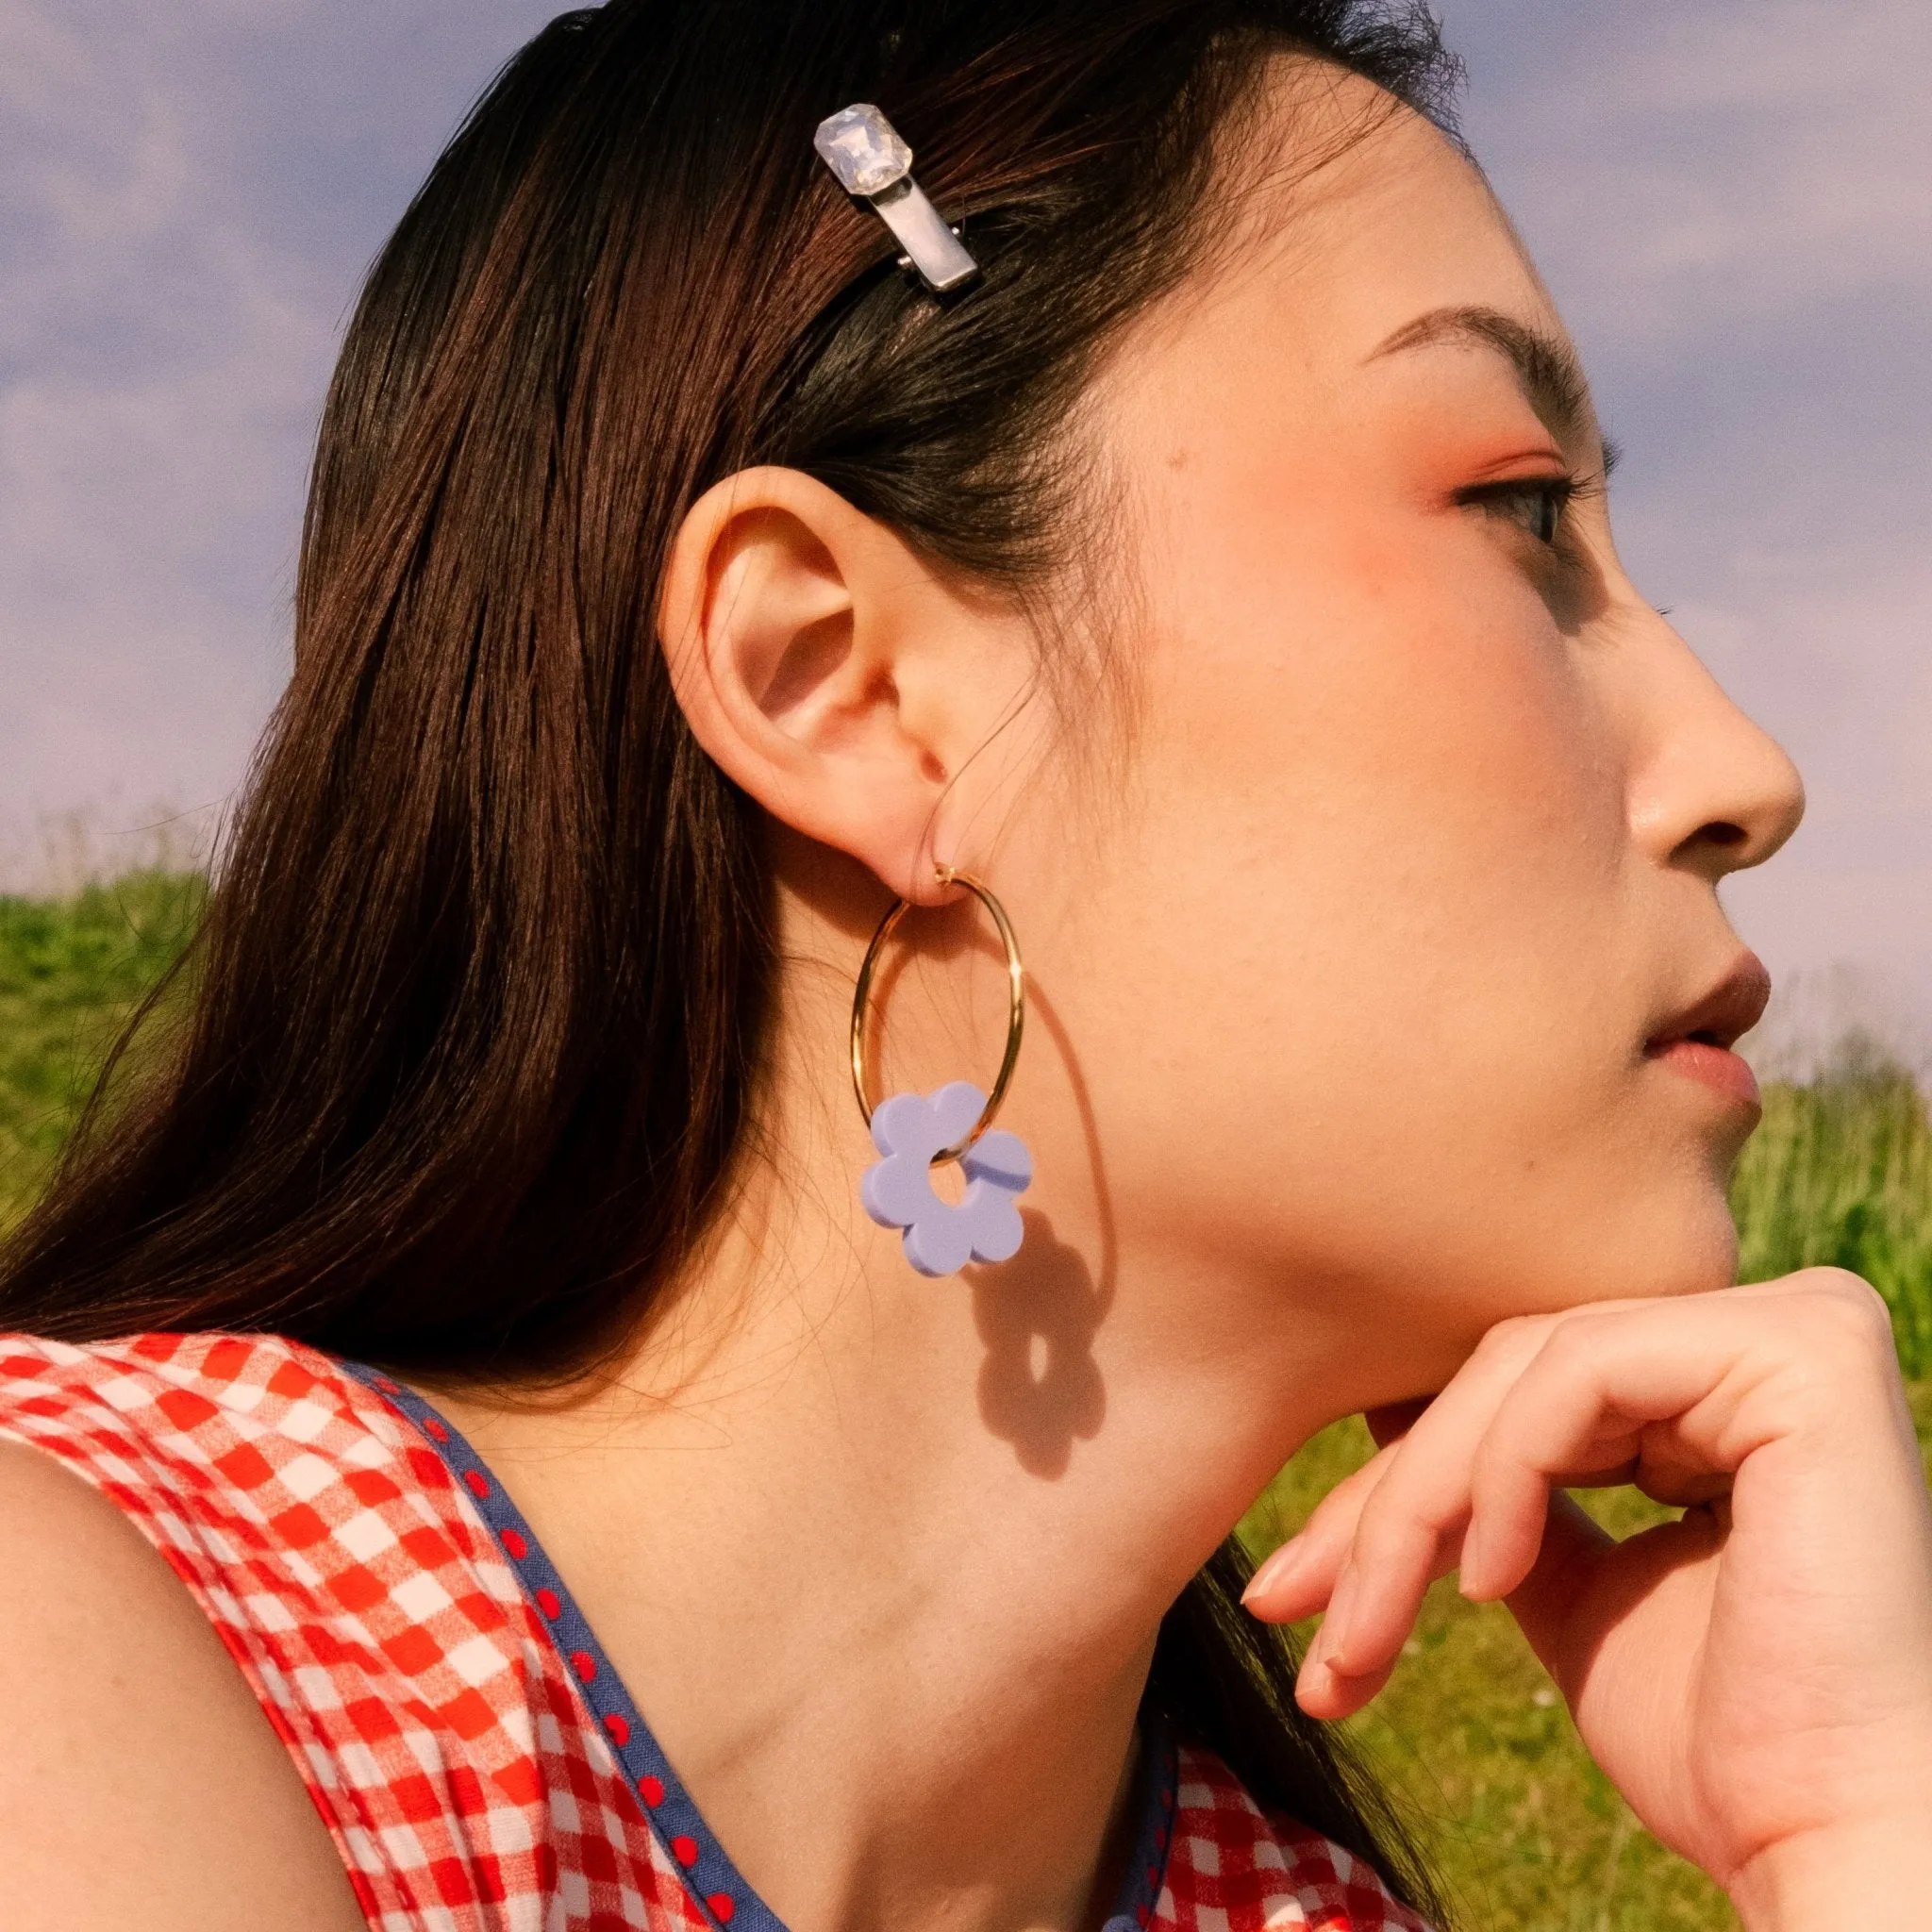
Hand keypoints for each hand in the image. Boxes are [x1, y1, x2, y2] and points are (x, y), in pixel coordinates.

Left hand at [1242, 1272, 1931, 1923]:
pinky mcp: (1804, 1351)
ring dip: (1417, 1503)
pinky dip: (1503, 1472)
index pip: (1518, 1386)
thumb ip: (1505, 1494)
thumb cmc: (1724, 1746)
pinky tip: (1488, 1577)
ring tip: (1373, 1629)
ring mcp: (1799, 1328)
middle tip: (1287, 1609)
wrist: (1830, 1842)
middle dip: (1382, 1499)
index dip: (1396, 1483)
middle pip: (1508, 1369)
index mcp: (1731, 1383)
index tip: (1290, 1590)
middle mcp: (1774, 1332)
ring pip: (1521, 1366)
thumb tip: (1383, 1411)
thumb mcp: (1572, 1592)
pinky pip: (1579, 1370)